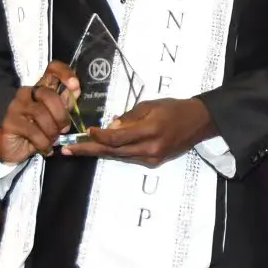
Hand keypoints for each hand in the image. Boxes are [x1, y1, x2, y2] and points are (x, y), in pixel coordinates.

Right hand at [0, 61, 80, 162]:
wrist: (14, 147)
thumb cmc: (39, 129)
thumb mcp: (56, 115)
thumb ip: (66, 102)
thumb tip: (76, 89)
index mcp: (41, 88)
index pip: (51, 69)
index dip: (65, 73)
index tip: (75, 85)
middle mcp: (27, 93)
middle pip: (49, 95)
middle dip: (61, 115)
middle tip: (63, 129)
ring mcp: (16, 106)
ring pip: (41, 114)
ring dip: (52, 131)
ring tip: (52, 140)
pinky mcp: (10, 122)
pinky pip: (33, 131)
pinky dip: (44, 142)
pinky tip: (45, 148)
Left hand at [62, 98, 216, 165]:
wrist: (199, 122)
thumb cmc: (175, 108)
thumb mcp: (151, 105)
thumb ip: (129, 117)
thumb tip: (111, 126)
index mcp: (150, 131)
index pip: (117, 138)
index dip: (99, 136)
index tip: (86, 131)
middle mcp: (150, 149)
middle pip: (113, 152)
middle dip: (89, 150)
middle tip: (68, 149)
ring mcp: (152, 158)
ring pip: (118, 157)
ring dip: (98, 152)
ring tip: (78, 150)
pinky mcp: (153, 162)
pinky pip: (128, 158)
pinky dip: (114, 153)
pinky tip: (101, 149)